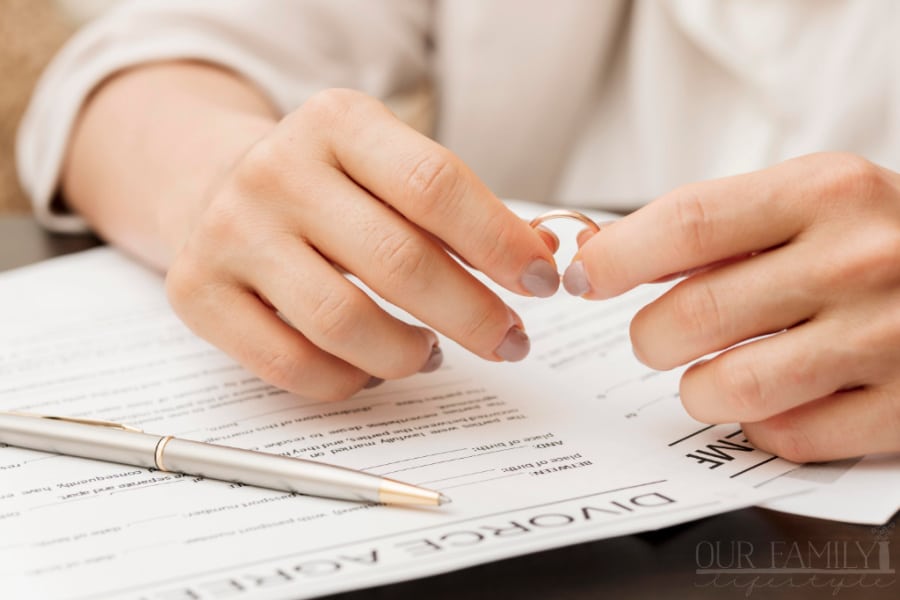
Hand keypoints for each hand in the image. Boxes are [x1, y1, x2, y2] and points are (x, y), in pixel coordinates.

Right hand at [166, 89, 558, 400]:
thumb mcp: (386, 166)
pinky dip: (350, 381)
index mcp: (336, 122)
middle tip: (510, 341)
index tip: (542, 283)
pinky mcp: (199, 293)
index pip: (435, 185)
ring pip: (345, 323)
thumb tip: (539, 260)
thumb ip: (457, 210)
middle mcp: (275, 170)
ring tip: (431, 353)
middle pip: (399, 261)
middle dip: (474, 315)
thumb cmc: (326, 186)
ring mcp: (230, 233)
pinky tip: (373, 368)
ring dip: (409, 354)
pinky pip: (293, 366)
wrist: (212, 183)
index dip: (501, 244)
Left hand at [565, 153, 899, 460]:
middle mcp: (858, 259)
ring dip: (697, 389)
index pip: (684, 224)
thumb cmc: (875, 238)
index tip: (583, 278)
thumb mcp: (808, 201)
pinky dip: (760, 426)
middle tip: (661, 336)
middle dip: (651, 337)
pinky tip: (777, 398)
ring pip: (730, 388)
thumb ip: (712, 228)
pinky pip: (787, 437)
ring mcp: (887, 338)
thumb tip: (598, 255)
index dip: (614, 259)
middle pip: (691, 315)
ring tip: (710, 373)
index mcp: (823, 192)